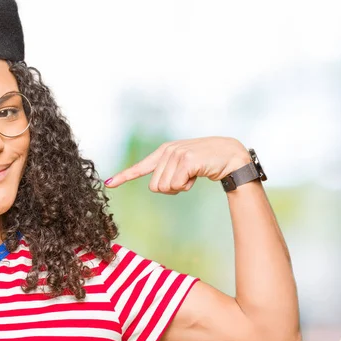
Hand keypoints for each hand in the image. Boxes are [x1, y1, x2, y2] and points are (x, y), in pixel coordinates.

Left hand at [104, 137, 250, 193]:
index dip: (124, 176)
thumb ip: (169, 172)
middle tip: (186, 179)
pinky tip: (198, 173)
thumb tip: (158, 187)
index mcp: (164, 152)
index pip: (141, 167)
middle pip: (155, 186)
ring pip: (165, 187)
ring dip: (180, 187)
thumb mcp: (184, 165)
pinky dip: (188, 185)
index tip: (109, 183)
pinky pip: (177, 185)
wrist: (231, 156)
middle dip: (171, 189)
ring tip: (193, 174)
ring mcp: (176, 153)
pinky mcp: (186, 160)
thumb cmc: (208, 163)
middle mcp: (167, 150)